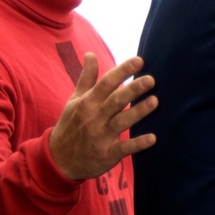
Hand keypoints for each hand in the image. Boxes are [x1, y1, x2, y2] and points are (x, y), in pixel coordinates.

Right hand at [49, 53, 157, 179]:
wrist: (58, 160)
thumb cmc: (70, 125)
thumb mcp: (74, 100)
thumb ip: (86, 78)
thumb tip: (90, 54)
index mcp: (88, 102)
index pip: (106, 83)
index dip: (123, 71)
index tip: (140, 61)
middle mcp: (94, 117)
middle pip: (116, 100)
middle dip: (133, 89)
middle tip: (151, 79)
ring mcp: (100, 136)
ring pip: (121, 122)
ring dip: (138, 112)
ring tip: (155, 101)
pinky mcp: (107, 154)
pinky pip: (124, 148)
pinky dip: (138, 144)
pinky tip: (153, 138)